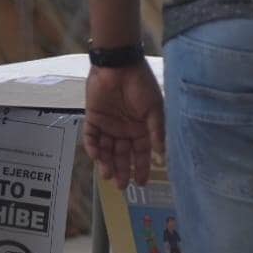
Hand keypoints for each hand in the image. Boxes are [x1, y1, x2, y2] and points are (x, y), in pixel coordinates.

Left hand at [83, 63, 165, 188]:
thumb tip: (161, 153)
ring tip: (108, 175)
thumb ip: (156, 130)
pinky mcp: (93, 119)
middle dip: (123, 170)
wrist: (118, 66)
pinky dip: (93, 147)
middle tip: (122, 186)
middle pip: (123, 154)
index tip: (142, 183)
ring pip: (106, 150)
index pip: (142, 152)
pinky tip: (97, 156)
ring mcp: (108, 125)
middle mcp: (125, 129)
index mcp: (141, 127)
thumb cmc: (141, 85)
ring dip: (107, 163)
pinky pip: (91, 138)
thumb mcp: (154, 108)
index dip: (142, 167)